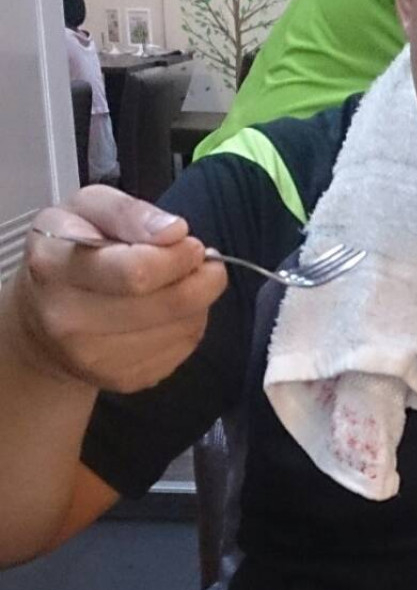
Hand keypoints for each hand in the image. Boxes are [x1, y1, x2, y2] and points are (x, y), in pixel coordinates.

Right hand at [9, 185, 227, 392]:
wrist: (40, 321)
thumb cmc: (68, 253)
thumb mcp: (86, 209)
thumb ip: (128, 212)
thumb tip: (174, 231)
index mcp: (55, 265)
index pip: (137, 271)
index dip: (178, 257)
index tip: (191, 245)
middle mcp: (68, 318)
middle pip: (167, 304)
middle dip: (200, 279)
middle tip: (203, 263)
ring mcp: (94, 357)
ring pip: (182, 329)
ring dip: (198, 303)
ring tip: (180, 284)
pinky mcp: (122, 380)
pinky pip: (182, 350)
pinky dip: (188, 326)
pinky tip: (169, 312)